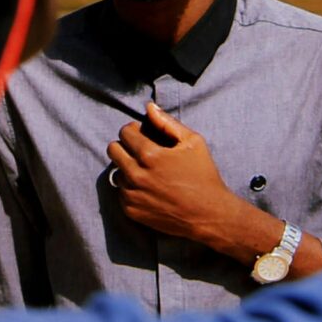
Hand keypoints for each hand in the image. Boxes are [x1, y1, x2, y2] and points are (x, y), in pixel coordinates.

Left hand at [104, 104, 246, 251]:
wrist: (208, 214)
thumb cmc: (203, 176)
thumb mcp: (193, 142)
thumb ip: (167, 123)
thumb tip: (149, 107)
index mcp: (150, 155)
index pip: (124, 132)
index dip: (134, 130)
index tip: (143, 135)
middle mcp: (136, 175)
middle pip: (113, 150)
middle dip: (125, 146)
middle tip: (140, 151)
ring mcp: (132, 195)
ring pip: (116, 172)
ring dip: (128, 169)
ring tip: (148, 173)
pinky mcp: (132, 211)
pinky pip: (120, 192)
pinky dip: (131, 188)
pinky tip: (149, 189)